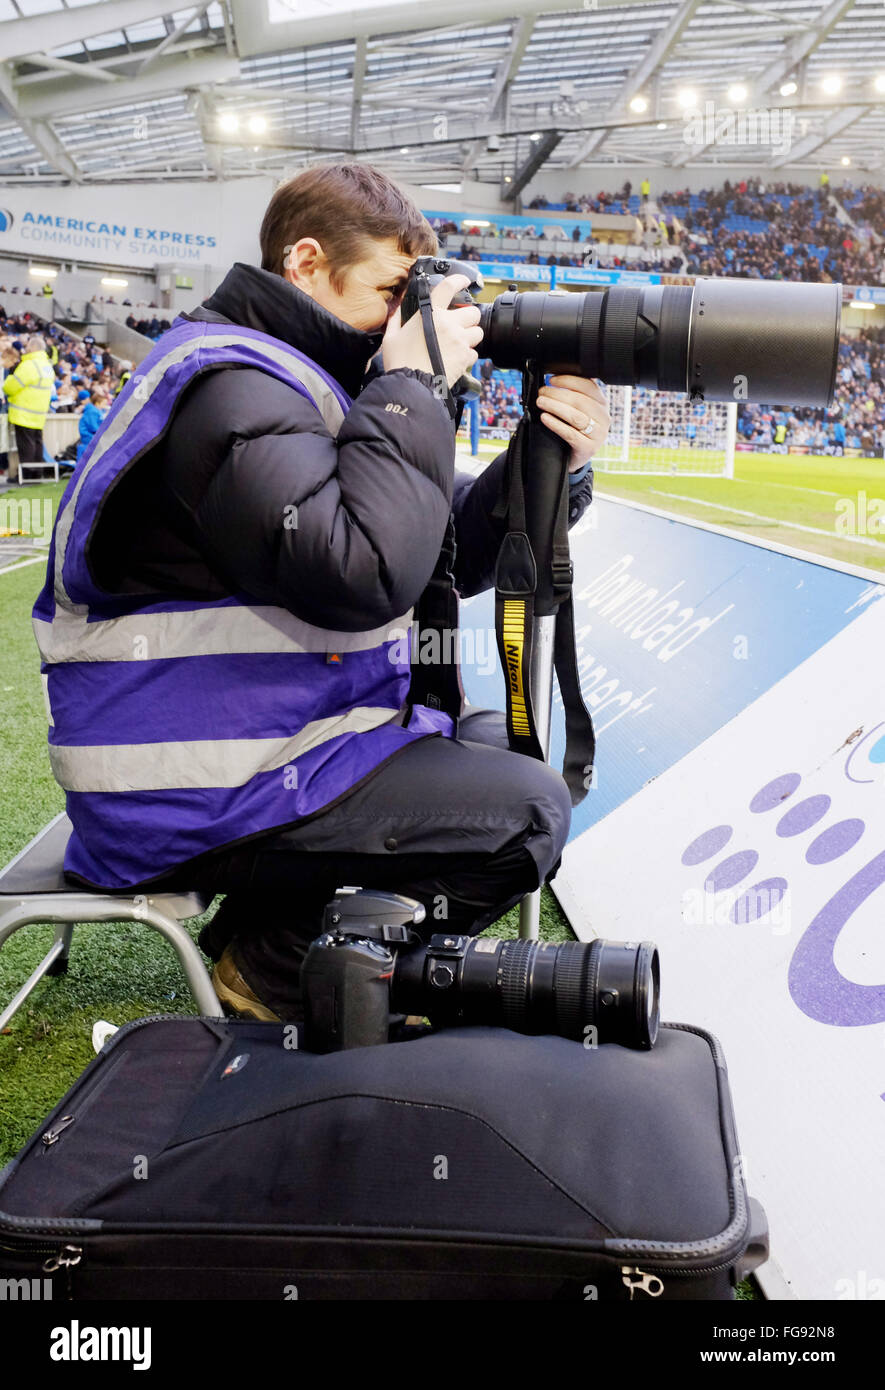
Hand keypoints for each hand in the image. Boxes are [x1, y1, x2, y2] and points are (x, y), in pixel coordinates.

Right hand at [381, 273, 483, 388]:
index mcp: (431, 313)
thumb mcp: (391, 336)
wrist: (411, 386)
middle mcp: (449, 324)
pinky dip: (467, 355)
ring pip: (477, 332)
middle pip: (472, 312)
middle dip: (468, 318)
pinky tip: (456, 359)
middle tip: (458, 326)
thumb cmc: (400, 362)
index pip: (448, 287)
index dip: (459, 280)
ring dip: (470, 336)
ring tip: (458, 344)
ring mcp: (459, 341)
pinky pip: (474, 353)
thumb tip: (399, 310)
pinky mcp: (465, 358)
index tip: (464, 281)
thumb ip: (397, 320)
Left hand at [535, 375, 610, 471]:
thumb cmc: (574, 431)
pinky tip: (544, 418)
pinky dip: (556, 424)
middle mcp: (604, 418)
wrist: (573, 459)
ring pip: (576, 416)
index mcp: (602, 404)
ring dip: (555, 406)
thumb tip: (553, 381)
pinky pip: (570, 434)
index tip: (552, 380)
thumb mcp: (578, 412)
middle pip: (580, 401)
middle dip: (557, 394)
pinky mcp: (589, 448)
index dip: (569, 380)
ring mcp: (598, 434)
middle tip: (541, 392)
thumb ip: (573, 396)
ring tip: (540, 402)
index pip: (588, 386)